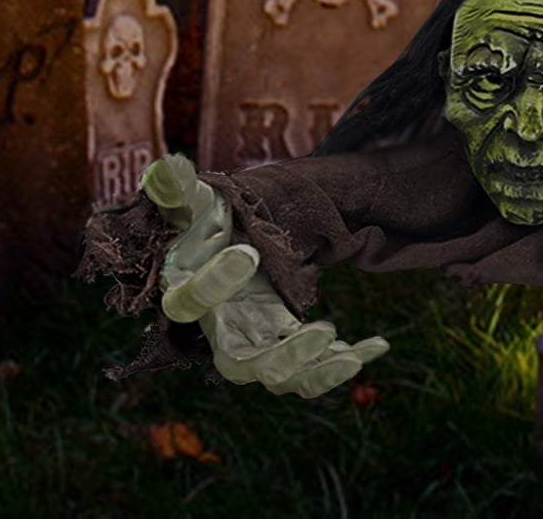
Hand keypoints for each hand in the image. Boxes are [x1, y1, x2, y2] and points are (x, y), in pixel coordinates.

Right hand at [141, 154, 388, 397]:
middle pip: (239, 366)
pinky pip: (313, 372)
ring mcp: (257, 344)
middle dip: (282, 357)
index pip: (189, 305)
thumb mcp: (199, 203)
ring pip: (279, 377)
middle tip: (322, 328)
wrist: (234, 246)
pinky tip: (378, 345)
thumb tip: (164, 165)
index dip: (213, 284)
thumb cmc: (210, 226)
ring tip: (349, 351)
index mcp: (192, 295)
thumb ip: (180, 190)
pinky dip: (345, 362)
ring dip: (315, 371)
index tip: (248, 252)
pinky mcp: (288, 347)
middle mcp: (223, 330)